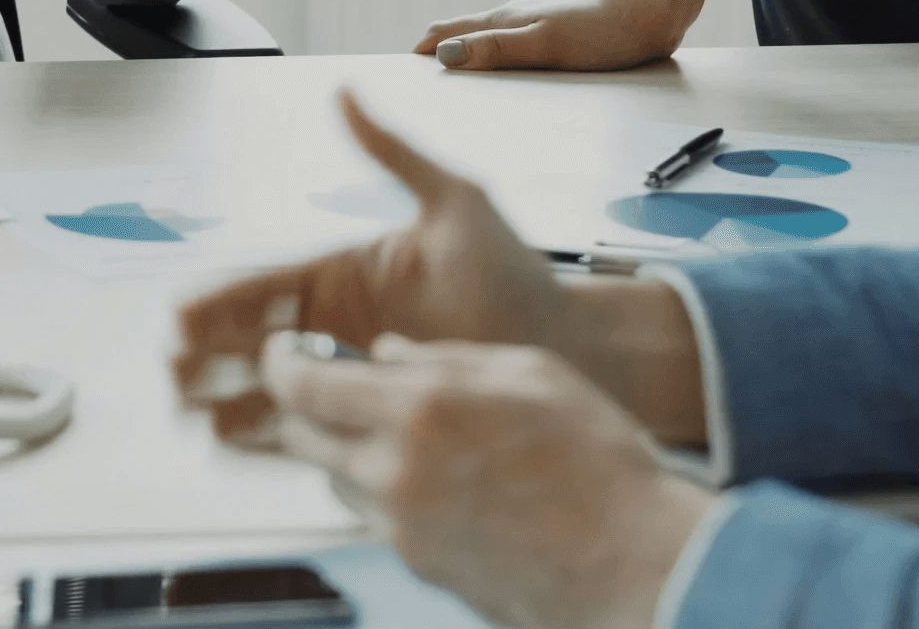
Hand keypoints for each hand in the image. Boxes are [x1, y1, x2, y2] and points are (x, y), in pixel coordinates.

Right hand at [171, 93, 574, 447]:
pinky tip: (233, 445)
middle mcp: (336, 325)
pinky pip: (308, 427)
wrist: (569, 342)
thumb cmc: (520, 271)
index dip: (217, 303)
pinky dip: (267, 437)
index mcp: (341, 272)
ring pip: (269, 388)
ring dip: (226, 398)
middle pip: (251, 340)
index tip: (180, 317)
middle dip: (206, 355)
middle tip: (173, 372)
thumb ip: (392, 152)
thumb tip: (345, 92)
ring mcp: (352, 372)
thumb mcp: (455, 201)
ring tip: (190, 415)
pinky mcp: (374, 414)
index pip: (263, 286)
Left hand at [263, 335, 713, 628]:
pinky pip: (378, 520)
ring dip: (351, 454)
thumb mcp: (529, 374)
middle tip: (336, 388)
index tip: (283, 350)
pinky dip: (388, 496)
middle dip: (309, 407)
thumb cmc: (599, 465)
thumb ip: (445, 357)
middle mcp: (396, 472)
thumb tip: (384, 353)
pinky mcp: (420, 567)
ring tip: (409, 438)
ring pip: (337, 482)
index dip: (281, 362)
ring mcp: (404, 527)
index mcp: (418, 410)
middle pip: (305, 437)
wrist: (637, 565)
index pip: (303, 384)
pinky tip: (443, 484)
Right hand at [411, 0, 730, 70]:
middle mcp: (512, 19)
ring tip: (447, 82)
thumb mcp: (545, 46)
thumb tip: (443, 54)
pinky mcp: (554, 34)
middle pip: (459, 34)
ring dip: (461, 56)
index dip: (419, 51)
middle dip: (433, 54)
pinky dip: (490, 59)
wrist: (652, 7)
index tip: (397, 79)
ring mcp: (533, 24)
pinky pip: (508, 47)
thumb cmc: (603, 31)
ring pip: (484, 40)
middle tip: (412, 86)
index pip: (444, 32)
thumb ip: (496, 50)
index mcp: (503, 20)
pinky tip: (499, 73)